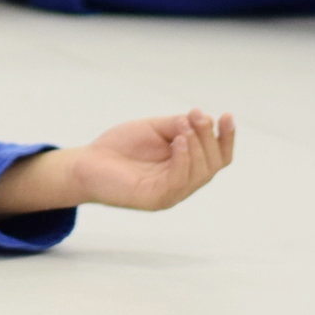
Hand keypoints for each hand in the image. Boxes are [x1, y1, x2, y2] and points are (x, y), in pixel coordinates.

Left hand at [0, 110, 236, 215]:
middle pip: (213, 164)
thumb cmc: (120, 146)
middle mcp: (182, 182)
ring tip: (186, 127)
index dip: (226, 138)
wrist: (87, 162)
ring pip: (200, 173)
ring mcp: (171, 193)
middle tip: (197, 116)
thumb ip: (177, 125)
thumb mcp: (154, 128)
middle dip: (209, 137)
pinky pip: (178, 181)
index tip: (228, 116)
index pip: (216, 156)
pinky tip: (179, 142)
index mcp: (185, 165)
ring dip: (198, 147)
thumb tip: (200, 120)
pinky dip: (183, 160)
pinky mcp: (155, 198)